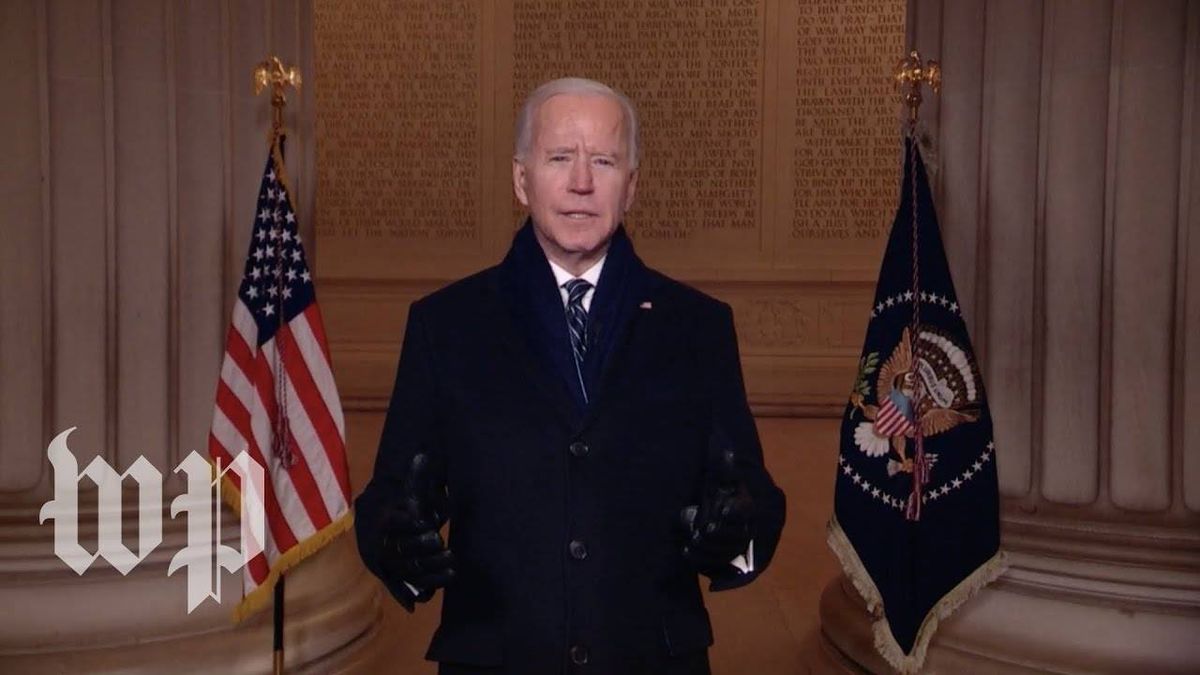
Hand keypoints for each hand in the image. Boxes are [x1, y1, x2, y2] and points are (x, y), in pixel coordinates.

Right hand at [380, 453, 455, 610]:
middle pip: (402, 550)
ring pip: (411, 570)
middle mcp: (386, 548)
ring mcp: (395, 567)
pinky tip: (450, 576)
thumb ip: (416, 476)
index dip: (405, 523)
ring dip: (432, 567)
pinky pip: (416, 587)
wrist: (393, 535)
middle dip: (420, 545)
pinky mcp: (405, 582)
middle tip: (438, 538)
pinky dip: (433, 585)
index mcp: (385, 523)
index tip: (423, 521)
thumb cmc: (407, 509)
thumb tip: (422, 455)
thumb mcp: (410, 492)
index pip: (391, 523)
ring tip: (452, 558)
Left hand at [680, 449, 751, 576]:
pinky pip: (713, 564)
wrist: (719, 513)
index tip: (724, 510)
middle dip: (720, 534)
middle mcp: (745, 531)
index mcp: (746, 509)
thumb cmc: (720, 493)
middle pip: (737, 537)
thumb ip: (725, 468)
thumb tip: (728, 451)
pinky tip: (685, 550)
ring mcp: (734, 548)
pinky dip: (699, 559)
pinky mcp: (721, 561)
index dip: (737, 513)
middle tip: (705, 528)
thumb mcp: (722, 479)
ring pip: (726, 553)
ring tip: (694, 538)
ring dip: (709, 547)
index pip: (746, 512)